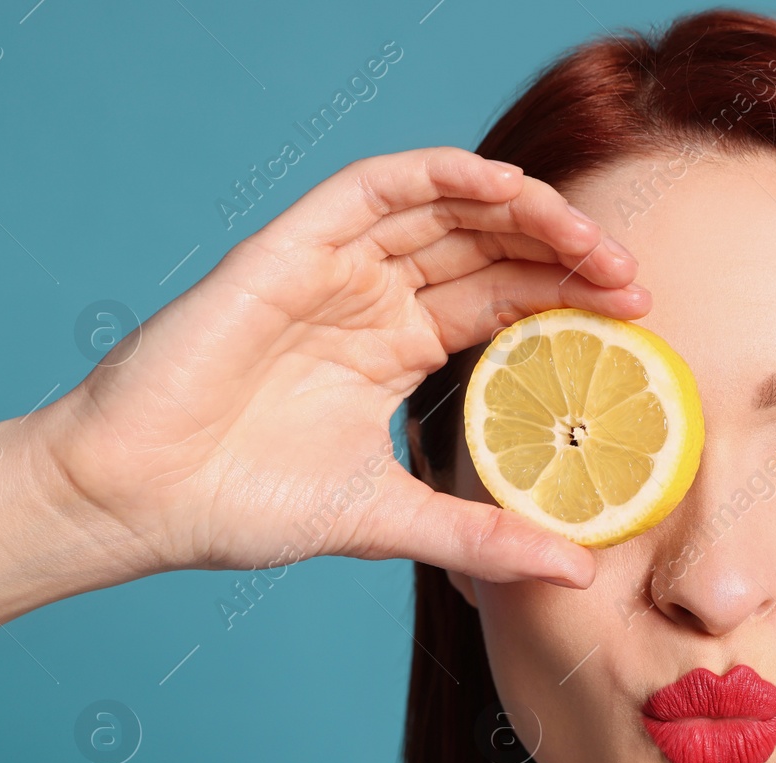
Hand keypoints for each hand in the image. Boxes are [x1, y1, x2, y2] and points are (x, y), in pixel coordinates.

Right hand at [37, 146, 645, 586]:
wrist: (139, 498)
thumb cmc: (245, 505)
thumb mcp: (394, 520)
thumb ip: (486, 540)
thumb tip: (579, 574)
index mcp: (395, 349)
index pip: (501, 301)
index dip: (567, 298)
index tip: (637, 315)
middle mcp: (371, 299)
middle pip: (487, 250)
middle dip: (563, 255)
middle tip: (631, 281)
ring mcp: (333, 268)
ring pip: (445, 210)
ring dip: (522, 211)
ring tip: (590, 242)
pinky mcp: (290, 248)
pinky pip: (376, 189)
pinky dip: (441, 176)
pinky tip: (506, 190)